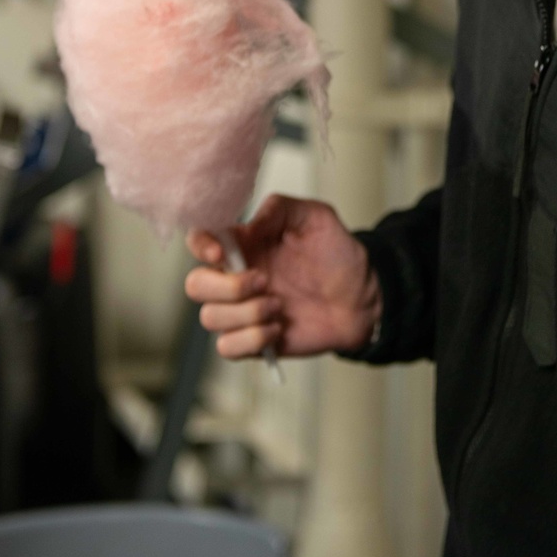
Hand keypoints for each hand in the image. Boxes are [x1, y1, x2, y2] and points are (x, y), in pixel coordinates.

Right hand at [185, 193, 381, 360]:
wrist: (362, 296)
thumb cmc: (337, 255)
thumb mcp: (315, 217)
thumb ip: (280, 208)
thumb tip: (248, 222)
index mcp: (244, 244)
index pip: (199, 240)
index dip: (200, 245)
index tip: (222, 252)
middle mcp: (235, 277)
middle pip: (195, 285)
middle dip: (225, 286)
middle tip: (263, 281)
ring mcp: (242, 311)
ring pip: (209, 318)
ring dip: (246, 313)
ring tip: (278, 306)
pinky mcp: (252, 341)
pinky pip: (227, 347)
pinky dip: (251, 339)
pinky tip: (277, 329)